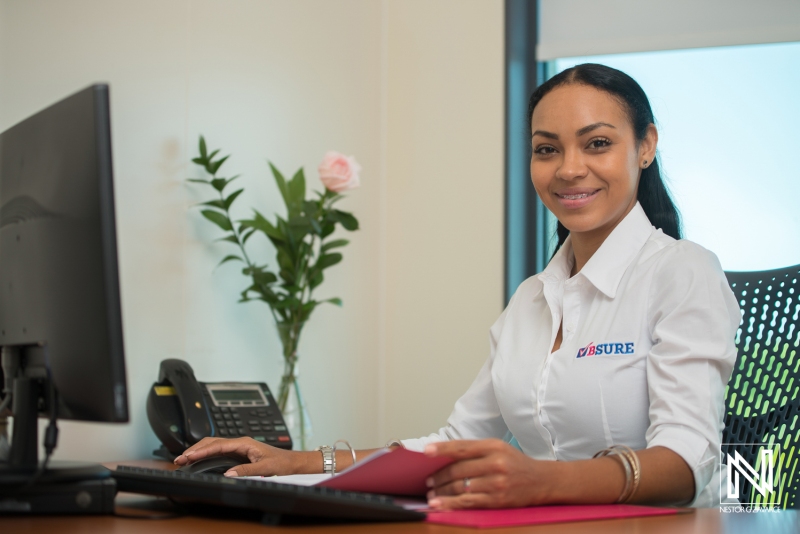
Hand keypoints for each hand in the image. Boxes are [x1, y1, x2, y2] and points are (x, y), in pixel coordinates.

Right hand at [173, 437, 313, 476]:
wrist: (292, 462)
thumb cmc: (282, 463)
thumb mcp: (265, 468)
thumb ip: (246, 471)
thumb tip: (228, 474)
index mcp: (244, 443)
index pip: (218, 445)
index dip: (202, 451)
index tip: (189, 456)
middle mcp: (240, 442)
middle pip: (212, 442)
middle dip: (195, 449)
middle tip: (179, 459)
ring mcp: (239, 447)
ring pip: (214, 445)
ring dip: (198, 451)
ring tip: (184, 459)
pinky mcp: (239, 452)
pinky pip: (218, 450)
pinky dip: (206, 453)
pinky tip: (198, 458)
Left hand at [424, 439, 558, 509]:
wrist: (541, 481)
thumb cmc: (515, 463)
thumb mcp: (498, 448)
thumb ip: (475, 450)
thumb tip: (445, 456)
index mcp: (493, 446)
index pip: (461, 447)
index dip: (441, 449)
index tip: (425, 452)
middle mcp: (495, 463)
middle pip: (458, 470)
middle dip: (439, 476)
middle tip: (428, 480)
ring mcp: (496, 483)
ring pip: (460, 487)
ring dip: (442, 491)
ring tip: (431, 493)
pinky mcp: (496, 500)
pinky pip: (468, 502)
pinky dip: (450, 504)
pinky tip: (439, 504)